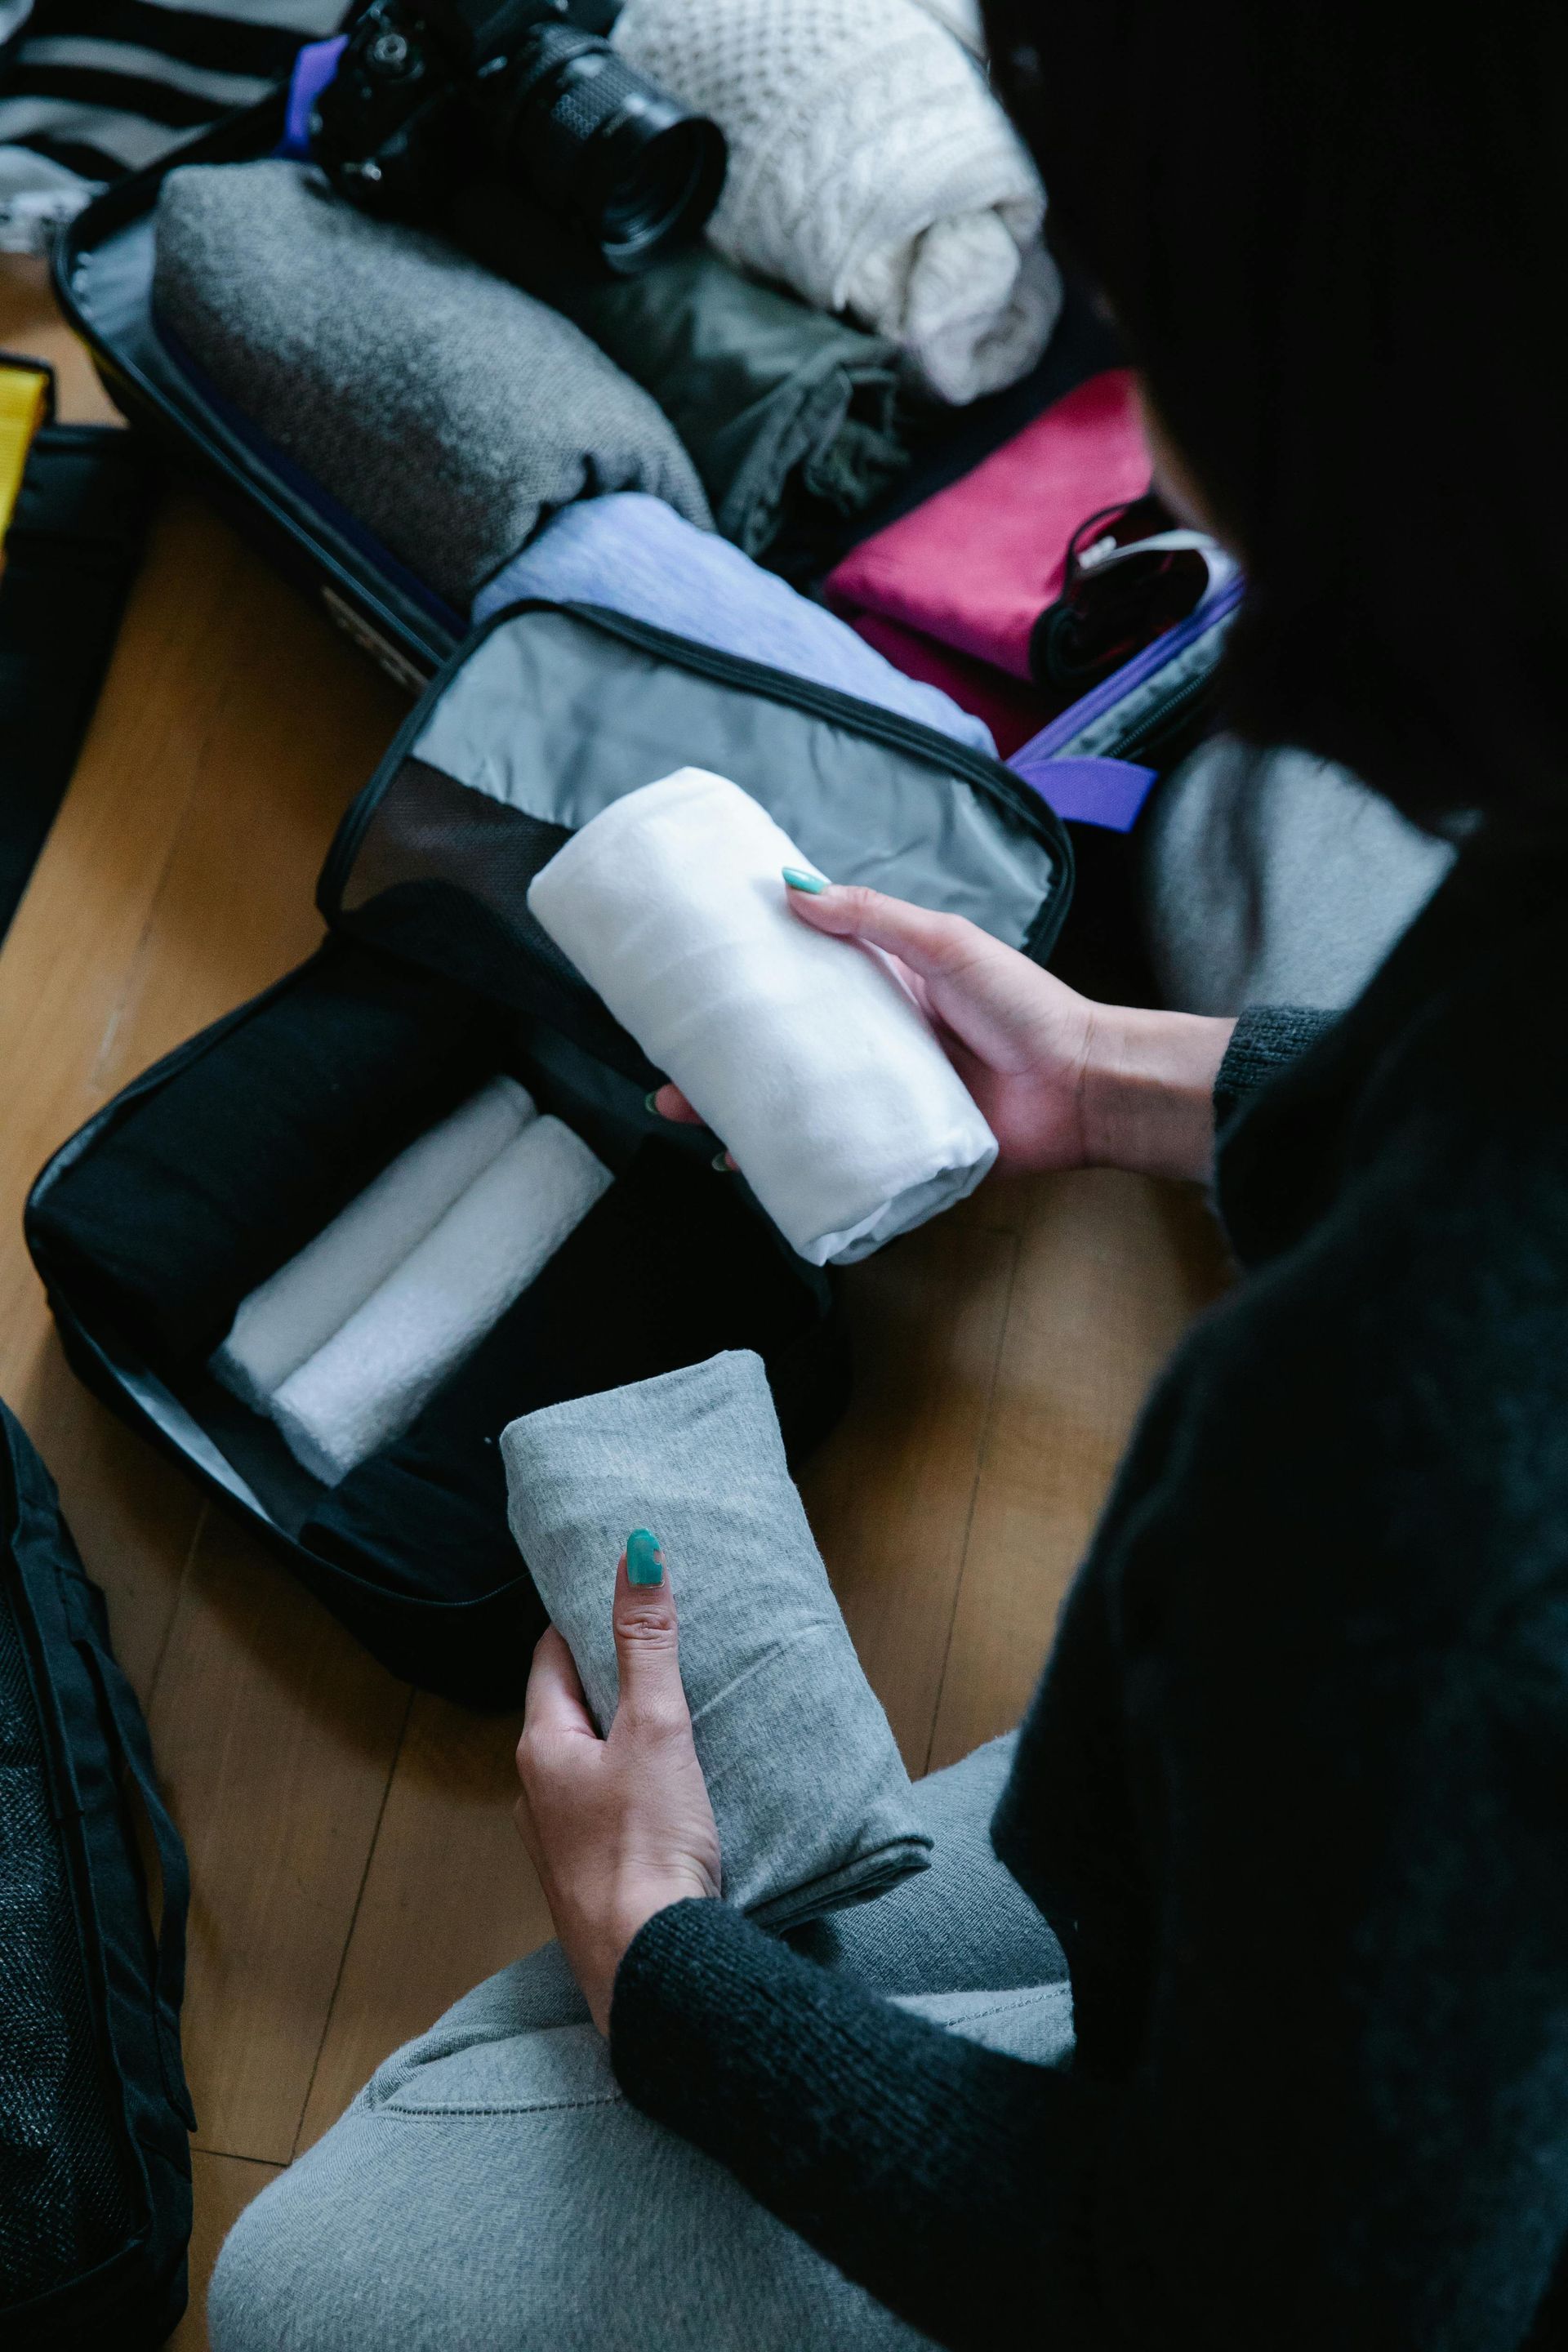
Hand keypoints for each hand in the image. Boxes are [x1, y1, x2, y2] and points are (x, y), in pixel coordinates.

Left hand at [515, 1540, 720, 2034]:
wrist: (652, 1970)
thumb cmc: (646, 1846)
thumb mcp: (656, 1728)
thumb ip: (647, 1643)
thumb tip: (635, 1554)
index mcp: (541, 1748)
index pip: (551, 1658)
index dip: (583, 1621)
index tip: (618, 1593)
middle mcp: (538, 1794)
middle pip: (570, 1712)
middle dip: (610, 1679)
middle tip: (658, 1646)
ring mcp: (562, 1844)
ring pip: (590, 1767)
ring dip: (624, 1739)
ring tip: (675, 1716)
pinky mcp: (594, 1882)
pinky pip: (609, 1813)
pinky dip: (636, 1789)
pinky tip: (675, 1795)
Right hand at [653, 881, 1235, 1184]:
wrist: (1082, 1086)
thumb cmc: (1024, 1006)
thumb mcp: (945, 944)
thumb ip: (875, 918)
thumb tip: (792, 889)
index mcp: (882, 990)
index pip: (800, 982)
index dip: (747, 983)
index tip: (691, 982)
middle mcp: (872, 1045)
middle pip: (782, 1051)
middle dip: (721, 1063)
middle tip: (668, 1070)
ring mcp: (880, 1101)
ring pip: (795, 1106)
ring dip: (739, 1113)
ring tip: (688, 1116)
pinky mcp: (895, 1149)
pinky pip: (831, 1157)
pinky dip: (787, 1163)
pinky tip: (744, 1165)